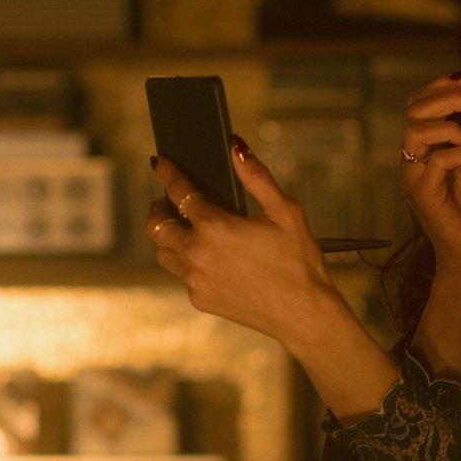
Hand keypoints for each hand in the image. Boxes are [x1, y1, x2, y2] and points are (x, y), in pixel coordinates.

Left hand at [145, 138, 337, 348]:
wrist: (303, 312)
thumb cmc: (299, 260)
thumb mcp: (285, 212)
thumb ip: (257, 178)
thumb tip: (237, 148)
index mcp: (216, 227)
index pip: (179, 193)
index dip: (167, 174)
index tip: (159, 163)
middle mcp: (197, 253)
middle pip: (157, 225)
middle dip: (158, 208)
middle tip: (167, 202)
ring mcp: (195, 280)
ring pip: (163, 253)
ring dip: (168, 238)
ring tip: (184, 231)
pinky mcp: (200, 299)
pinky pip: (183, 277)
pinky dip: (189, 264)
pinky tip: (211, 261)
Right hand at [400, 72, 460, 274]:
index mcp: (426, 146)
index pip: (420, 103)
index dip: (442, 85)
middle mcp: (414, 158)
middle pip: (415, 110)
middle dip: (448, 95)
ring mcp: (414, 175)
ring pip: (416, 131)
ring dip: (451, 126)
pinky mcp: (422, 193)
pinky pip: (435, 161)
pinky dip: (460, 154)